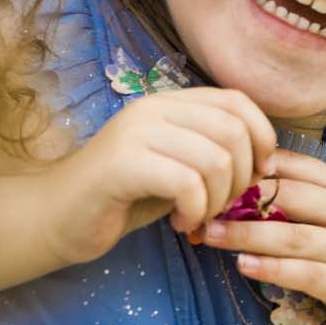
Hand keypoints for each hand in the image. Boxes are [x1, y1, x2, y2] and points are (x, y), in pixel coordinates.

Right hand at [35, 89, 276, 265]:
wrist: (57, 217)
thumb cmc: (125, 197)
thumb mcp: (178, 167)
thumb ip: (214, 152)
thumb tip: (267, 162)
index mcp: (170, 102)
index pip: (237, 101)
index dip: (262, 137)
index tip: (260, 174)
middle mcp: (154, 107)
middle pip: (233, 131)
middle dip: (241, 177)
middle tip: (221, 205)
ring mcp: (136, 131)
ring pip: (215, 159)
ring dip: (218, 199)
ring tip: (197, 215)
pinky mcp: (123, 163)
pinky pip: (188, 183)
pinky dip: (195, 210)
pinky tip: (179, 222)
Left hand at [192, 149, 325, 324]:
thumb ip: (307, 202)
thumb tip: (246, 182)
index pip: (297, 165)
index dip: (253, 165)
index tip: (213, 171)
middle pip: (291, 195)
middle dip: (241, 198)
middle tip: (200, 201)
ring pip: (294, 234)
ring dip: (247, 233)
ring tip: (209, 233)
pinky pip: (307, 273)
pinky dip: (272, 269)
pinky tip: (243, 266)